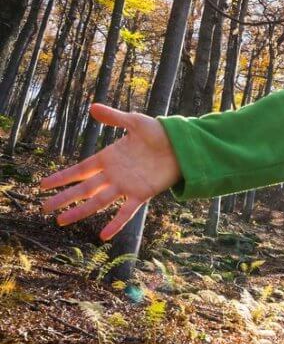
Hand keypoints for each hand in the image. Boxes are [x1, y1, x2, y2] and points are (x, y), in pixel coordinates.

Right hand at [38, 103, 181, 240]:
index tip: (42, 186)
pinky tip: (103, 235)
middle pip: (83, 189)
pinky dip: (115, 223)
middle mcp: (113, 174)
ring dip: (80, 211)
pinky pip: (126, 212)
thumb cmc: (159, 132)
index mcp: (108, 158)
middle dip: (64, 198)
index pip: (79, 170)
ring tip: (61, 221)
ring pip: (98, 201)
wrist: (182, 144)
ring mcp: (126, 186)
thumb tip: (92, 107)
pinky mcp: (142, 194)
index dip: (61, 178)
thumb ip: (114, 118)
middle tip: (44, 208)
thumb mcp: (134, 122)